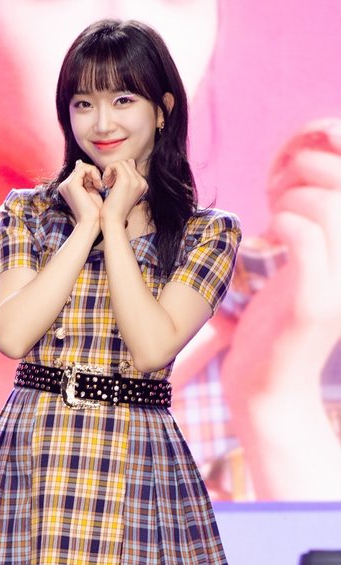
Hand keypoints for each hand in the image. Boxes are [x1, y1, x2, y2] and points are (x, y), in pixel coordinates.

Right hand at [58, 160, 102, 226]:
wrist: (92, 223)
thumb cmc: (94, 211)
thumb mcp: (91, 190)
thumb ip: (87, 178)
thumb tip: (79, 162)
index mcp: (67, 187)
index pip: (80, 171)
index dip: (92, 175)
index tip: (99, 186)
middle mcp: (64, 185)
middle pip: (80, 167)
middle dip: (93, 173)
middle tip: (100, 186)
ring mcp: (66, 184)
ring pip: (82, 166)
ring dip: (94, 173)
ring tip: (99, 186)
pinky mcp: (71, 184)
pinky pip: (84, 168)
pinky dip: (94, 174)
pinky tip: (98, 185)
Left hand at [100, 159, 147, 226]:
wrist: (113, 221)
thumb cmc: (115, 210)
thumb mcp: (124, 192)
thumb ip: (128, 177)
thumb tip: (131, 161)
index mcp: (144, 185)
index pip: (131, 168)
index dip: (119, 173)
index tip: (112, 185)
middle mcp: (143, 182)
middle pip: (126, 163)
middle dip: (115, 171)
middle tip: (108, 184)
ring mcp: (136, 180)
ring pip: (121, 163)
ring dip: (111, 171)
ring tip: (107, 184)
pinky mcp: (126, 179)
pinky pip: (116, 164)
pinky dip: (108, 170)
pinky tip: (105, 182)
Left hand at [222, 118, 340, 395]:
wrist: (266, 393)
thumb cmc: (269, 331)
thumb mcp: (290, 271)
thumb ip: (300, 229)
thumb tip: (288, 174)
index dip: (333, 138)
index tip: (293, 149)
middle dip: (308, 161)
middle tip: (275, 182)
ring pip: (333, 205)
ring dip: (292, 193)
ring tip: (270, 207)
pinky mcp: (317, 305)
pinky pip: (307, 238)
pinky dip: (284, 222)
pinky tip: (267, 232)